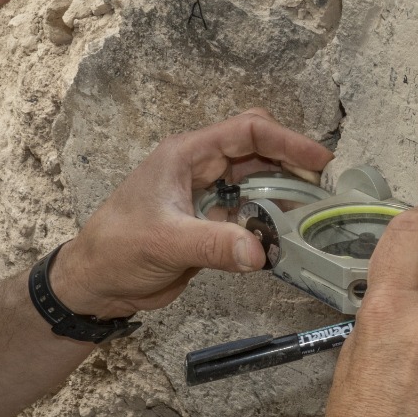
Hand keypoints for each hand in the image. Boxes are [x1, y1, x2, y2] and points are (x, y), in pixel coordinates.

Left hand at [51, 110, 332, 316]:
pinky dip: (268, 224)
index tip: (319, 160)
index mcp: (186, 155)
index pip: (247, 132)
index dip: (287, 141)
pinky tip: (284, 240)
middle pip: (257, 153)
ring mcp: (205, 197)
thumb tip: (260, 253)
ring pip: (256, 185)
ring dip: (282, 197)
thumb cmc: (117, 250)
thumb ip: (214, 244)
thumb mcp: (166, 242)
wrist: (95, 284)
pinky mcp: (208, 225)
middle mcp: (199, 169)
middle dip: (291, 165)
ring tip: (311, 214)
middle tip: (323, 187)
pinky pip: (248, 216)